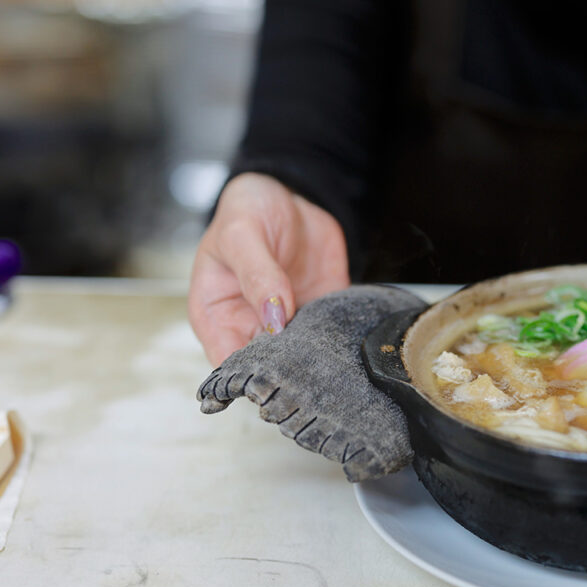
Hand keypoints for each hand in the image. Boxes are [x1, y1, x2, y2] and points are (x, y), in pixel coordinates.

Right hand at [188, 173, 350, 365]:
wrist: (288, 194)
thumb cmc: (247, 211)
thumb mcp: (242, 235)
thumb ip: (257, 276)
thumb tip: (275, 318)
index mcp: (217, 316)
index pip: (228, 364)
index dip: (249, 374)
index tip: (276, 371)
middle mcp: (251, 328)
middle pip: (268, 369)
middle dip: (289, 372)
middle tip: (311, 362)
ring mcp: (288, 325)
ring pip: (303, 360)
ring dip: (319, 360)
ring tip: (332, 349)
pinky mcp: (320, 315)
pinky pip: (332, 338)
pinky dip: (342, 341)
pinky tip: (351, 336)